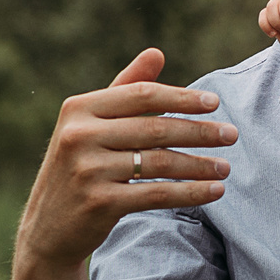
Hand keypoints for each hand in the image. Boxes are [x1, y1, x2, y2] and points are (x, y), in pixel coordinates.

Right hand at [15, 48, 237, 271]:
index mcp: (78, 109)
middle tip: (231, 134)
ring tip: (225, 167)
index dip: (181, 97)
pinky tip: (214, 191)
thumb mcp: (91, 125)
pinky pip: (157, 194)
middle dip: (199, 131)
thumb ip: (125, 89)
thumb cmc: (78, 167)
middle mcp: (78, 136)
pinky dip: (190, 192)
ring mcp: (87, 170)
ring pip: (159, 162)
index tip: (214, 102)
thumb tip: (157, 52)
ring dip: (199, 165)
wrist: (48, 228)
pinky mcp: (99, 203)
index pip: (141, 95)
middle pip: (154, 128)